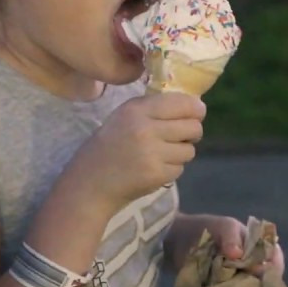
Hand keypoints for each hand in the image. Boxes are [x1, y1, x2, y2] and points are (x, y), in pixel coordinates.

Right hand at [68, 91, 205, 212]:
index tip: (197, 112)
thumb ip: (153, 108)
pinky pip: (180, 168)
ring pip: (189, 150)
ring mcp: (153, 154)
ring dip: (181, 152)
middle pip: (193, 127)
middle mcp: (146, 129)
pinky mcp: (157, 175)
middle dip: (192, 132)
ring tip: (162, 154)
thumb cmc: (108, 146)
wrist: (90, 183)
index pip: (182, 103)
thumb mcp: (124, 117)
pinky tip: (155, 168)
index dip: (195, 108)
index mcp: (137, 110)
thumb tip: (193, 105)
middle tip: (180, 136)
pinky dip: (172, 168)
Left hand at [169, 214, 285, 278]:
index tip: (257, 271)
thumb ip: (231, 236)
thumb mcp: (223, 225)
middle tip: (241, 285)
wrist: (178, 239)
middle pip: (264, 281)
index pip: (274, 261)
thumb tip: (236, 254)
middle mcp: (253, 266)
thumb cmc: (207, 228)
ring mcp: (238, 280)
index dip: (270, 268)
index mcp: (259, 248)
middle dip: (255, 284)